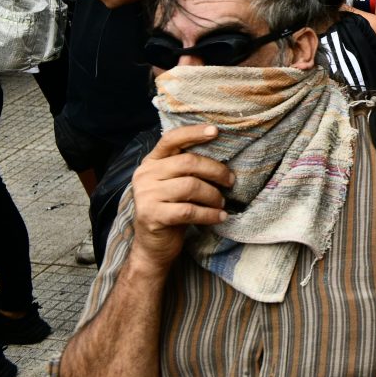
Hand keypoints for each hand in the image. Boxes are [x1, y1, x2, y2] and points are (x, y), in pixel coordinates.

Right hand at [129, 125, 233, 271]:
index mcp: (151, 162)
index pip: (171, 139)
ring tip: (222, 202)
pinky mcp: (152, 216)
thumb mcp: (175, 184)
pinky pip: (189, 210)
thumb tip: (224, 154)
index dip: (193, 133)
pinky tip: (220, 217)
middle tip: (230, 181)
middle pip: (188, 162)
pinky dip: (210, 214)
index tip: (215, 131)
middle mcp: (145, 175)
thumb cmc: (171, 209)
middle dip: (215, 170)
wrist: (153, 246)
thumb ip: (187, 168)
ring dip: (213, 195)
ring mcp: (146, 196)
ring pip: (191, 186)